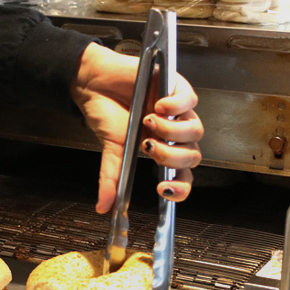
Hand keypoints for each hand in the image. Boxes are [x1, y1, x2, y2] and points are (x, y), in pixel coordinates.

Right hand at [71, 43, 202, 213]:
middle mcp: (174, 132)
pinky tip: (158, 105)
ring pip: (196, 129)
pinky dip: (176, 106)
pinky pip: (190, 100)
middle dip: (171, 156)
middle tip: (148, 147)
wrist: (94, 82)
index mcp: (162, 149)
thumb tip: (102, 207)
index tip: (163, 190)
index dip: (180, 187)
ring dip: (173, 131)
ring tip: (149, 121)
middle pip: (193, 155)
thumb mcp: (110, 149)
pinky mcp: (176, 86)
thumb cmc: (106, 112)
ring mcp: (178, 110)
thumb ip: (111, 178)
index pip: (182, 174)